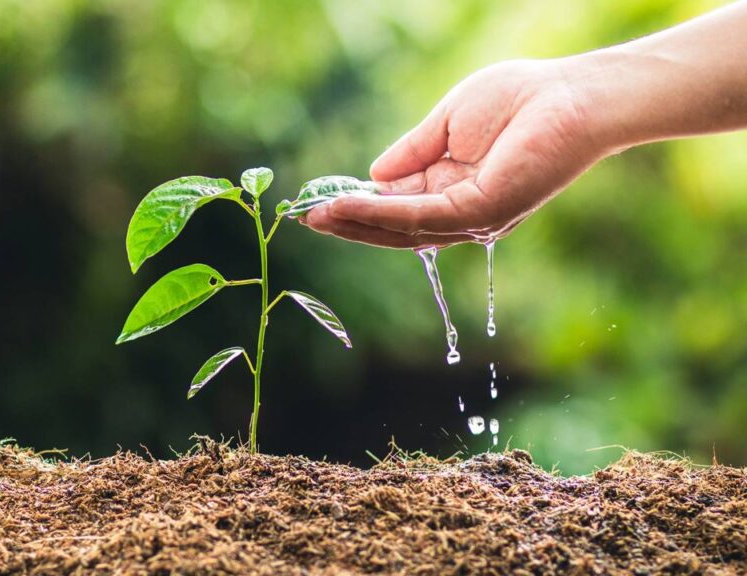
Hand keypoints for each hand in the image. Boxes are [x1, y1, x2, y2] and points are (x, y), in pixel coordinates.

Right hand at [304, 58, 607, 248]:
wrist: (572, 95)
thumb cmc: (520, 99)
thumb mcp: (447, 124)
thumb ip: (412, 151)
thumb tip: (372, 174)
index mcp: (455, 191)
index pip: (399, 208)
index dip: (359, 207)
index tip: (322, 202)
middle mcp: (463, 214)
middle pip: (395, 230)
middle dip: (350, 225)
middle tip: (307, 220)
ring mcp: (474, 219)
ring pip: (403, 230)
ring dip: (357, 224)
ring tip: (317, 217)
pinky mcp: (482, 214)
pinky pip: (419, 218)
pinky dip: (380, 213)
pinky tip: (348, 206)